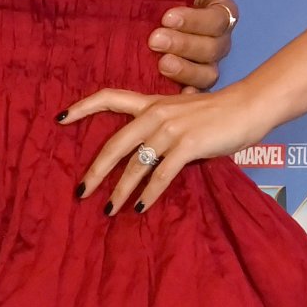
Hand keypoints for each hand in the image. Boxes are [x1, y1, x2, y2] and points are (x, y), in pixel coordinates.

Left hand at [59, 82, 273, 214]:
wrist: (246, 107)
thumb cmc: (215, 113)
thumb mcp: (179, 111)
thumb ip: (158, 125)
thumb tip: (141, 149)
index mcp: (150, 103)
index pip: (108, 97)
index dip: (82, 107)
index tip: (60, 119)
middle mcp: (154, 114)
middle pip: (115, 143)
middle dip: (96, 170)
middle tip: (81, 191)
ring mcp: (171, 129)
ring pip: (136, 164)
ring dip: (121, 190)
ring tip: (108, 209)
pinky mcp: (188, 145)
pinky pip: (162, 174)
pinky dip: (150, 193)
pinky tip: (140, 207)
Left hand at [146, 0, 239, 90]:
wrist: (149, 11)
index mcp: (220, 10)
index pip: (217, 18)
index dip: (194, 19)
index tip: (167, 16)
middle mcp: (218, 38)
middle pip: (212, 47)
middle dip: (183, 43)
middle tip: (155, 39)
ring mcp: (207, 62)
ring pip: (207, 71)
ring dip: (185, 69)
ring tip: (161, 64)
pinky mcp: (194, 81)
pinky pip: (197, 92)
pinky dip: (189, 94)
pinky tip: (178, 94)